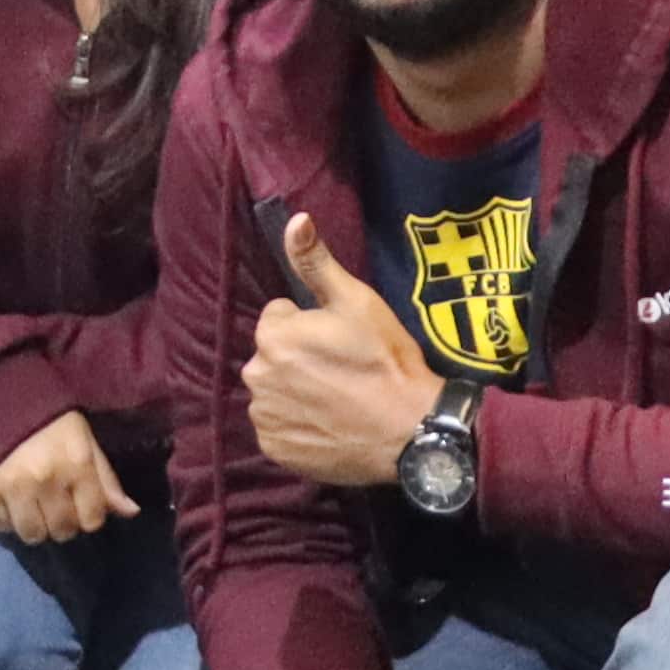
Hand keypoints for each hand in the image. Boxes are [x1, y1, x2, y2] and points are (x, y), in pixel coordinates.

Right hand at [0, 405, 133, 547]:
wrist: (0, 393)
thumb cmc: (50, 418)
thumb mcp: (85, 439)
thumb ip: (106, 478)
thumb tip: (130, 512)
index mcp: (77, 465)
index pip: (92, 519)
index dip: (88, 515)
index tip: (80, 503)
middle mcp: (47, 480)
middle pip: (63, 531)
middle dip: (63, 523)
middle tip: (55, 505)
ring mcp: (14, 488)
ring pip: (33, 535)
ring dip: (36, 526)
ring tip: (33, 508)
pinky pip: (0, 525)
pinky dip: (7, 520)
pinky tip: (10, 504)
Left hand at [245, 218, 445, 491]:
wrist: (411, 431)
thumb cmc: (386, 361)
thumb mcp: (357, 302)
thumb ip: (316, 263)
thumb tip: (294, 220)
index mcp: (274, 336)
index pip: (278, 317)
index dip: (309, 325)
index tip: (338, 341)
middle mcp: (258, 376)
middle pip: (272, 355)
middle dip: (297, 358)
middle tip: (340, 371)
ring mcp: (265, 416)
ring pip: (273, 391)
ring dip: (294, 391)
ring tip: (336, 399)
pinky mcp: (275, 449)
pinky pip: (277, 427)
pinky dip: (296, 425)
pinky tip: (327, 424)